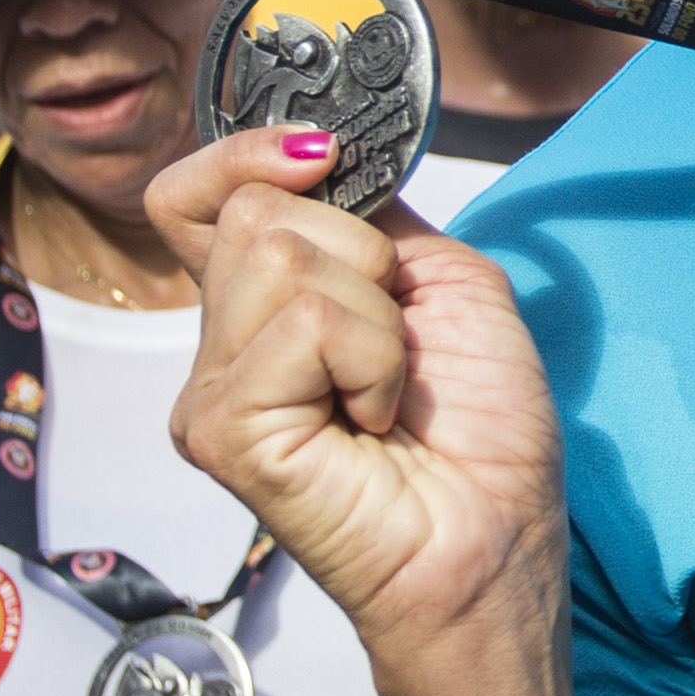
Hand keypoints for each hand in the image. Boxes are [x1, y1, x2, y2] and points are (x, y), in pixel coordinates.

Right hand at [146, 128, 565, 695]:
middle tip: (396, 346)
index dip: (249, 156)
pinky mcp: (223, 430)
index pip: (196, 196)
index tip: (322, 159)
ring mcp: (214, 391)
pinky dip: (371, 359)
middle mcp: (224, 348)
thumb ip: (372, 217)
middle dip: (361, 256)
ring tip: (388, 390)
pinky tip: (374, 421)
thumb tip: (312, 154)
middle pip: (253, 211)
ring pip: (281, 256)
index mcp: (268, 307)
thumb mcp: (445, 283)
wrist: (498, 541)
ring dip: (376, 316)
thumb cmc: (482, 439)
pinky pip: (305, 323)